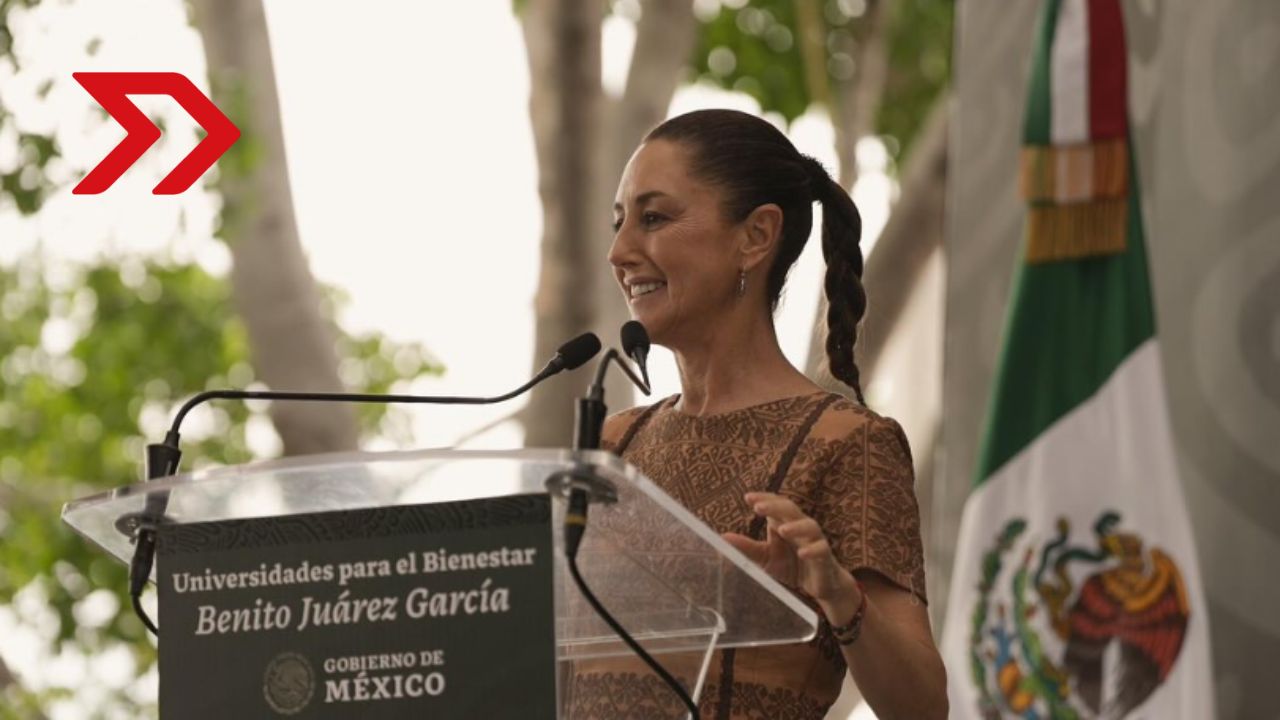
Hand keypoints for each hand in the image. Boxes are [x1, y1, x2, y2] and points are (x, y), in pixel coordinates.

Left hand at [722, 492, 862, 623]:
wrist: (819, 585)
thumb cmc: (791, 566)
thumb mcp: (765, 557)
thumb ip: (746, 547)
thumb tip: (722, 537)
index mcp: (785, 522)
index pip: (775, 504)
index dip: (764, 498)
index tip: (748, 497)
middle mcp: (801, 526)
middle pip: (790, 509)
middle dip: (775, 506)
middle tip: (758, 506)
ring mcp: (815, 540)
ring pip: (809, 526)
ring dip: (795, 527)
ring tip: (781, 530)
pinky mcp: (825, 556)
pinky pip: (821, 549)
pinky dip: (812, 550)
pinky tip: (802, 553)